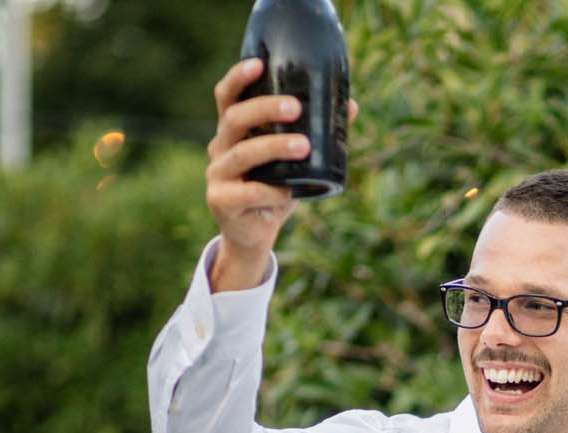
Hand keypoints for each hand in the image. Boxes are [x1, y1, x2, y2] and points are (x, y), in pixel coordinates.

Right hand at [206, 59, 357, 290]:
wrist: (255, 234)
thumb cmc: (275, 189)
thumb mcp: (297, 161)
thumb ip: (317, 134)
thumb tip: (350, 107)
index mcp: (233, 131)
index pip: (228, 97)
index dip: (238, 78)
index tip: (259, 63)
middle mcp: (219, 148)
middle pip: (235, 119)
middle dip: (264, 109)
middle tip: (296, 107)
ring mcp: (217, 175)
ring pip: (241, 155)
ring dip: (273, 147)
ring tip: (304, 146)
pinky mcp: (221, 201)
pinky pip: (248, 192)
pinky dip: (271, 191)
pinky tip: (287, 191)